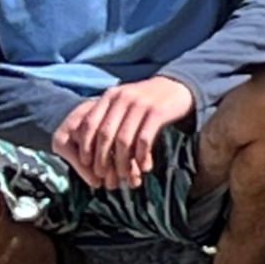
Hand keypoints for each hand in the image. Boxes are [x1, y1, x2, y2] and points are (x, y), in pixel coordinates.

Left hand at [52, 75, 194, 188]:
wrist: (178, 87)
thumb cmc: (146, 101)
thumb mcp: (124, 102)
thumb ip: (107, 118)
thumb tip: (91, 151)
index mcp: (110, 96)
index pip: (89, 124)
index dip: (86, 146)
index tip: (86, 164)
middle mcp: (123, 98)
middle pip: (105, 134)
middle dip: (102, 159)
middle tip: (104, 176)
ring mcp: (141, 104)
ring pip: (124, 140)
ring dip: (122, 162)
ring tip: (125, 176)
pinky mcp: (158, 112)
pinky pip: (144, 139)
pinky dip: (142, 156)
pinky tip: (145, 167)